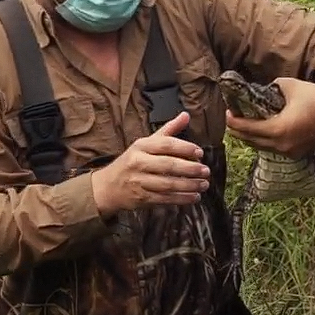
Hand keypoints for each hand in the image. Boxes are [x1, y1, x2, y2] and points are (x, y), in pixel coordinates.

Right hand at [91, 111, 209, 215]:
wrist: (108, 186)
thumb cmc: (132, 161)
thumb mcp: (146, 143)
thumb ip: (168, 130)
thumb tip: (186, 115)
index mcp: (141, 146)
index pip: (166, 144)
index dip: (185, 148)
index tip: (200, 153)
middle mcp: (138, 162)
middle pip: (168, 165)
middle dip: (190, 169)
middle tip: (206, 171)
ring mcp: (139, 181)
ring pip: (168, 184)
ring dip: (189, 185)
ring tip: (203, 184)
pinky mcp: (141, 197)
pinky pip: (165, 199)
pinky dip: (181, 199)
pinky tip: (194, 197)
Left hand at [224, 78, 314, 158]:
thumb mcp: (291, 86)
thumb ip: (274, 87)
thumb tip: (267, 89)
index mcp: (277, 130)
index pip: (248, 128)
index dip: (234, 122)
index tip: (227, 114)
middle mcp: (281, 145)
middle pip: (251, 141)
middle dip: (238, 132)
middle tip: (231, 121)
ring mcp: (290, 152)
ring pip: (262, 148)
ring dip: (251, 138)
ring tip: (243, 128)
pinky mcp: (297, 153)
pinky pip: (274, 149)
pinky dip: (264, 142)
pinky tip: (262, 134)